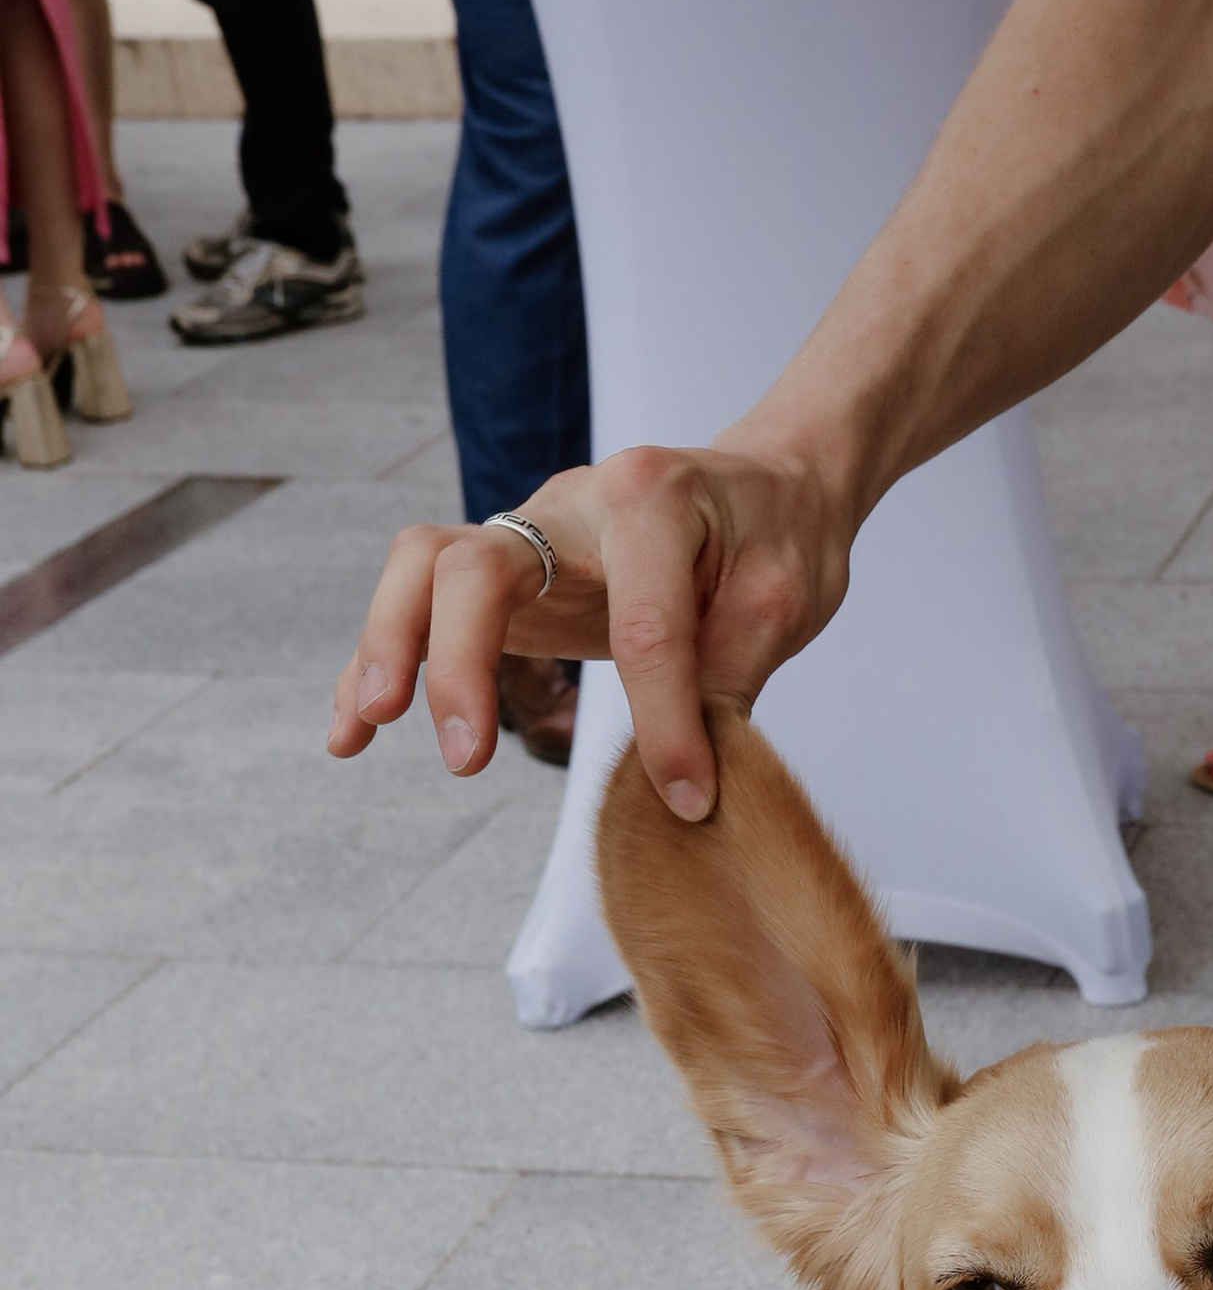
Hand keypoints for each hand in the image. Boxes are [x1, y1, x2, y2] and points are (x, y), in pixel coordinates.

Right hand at [325, 434, 853, 819]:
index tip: (686, 799)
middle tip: (465, 760)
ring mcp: (526, 535)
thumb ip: (727, 679)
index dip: (665, 724)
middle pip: (474, 566)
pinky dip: (379, 662)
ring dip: (390, 645)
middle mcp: (570, 504)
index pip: (643, 625)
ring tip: (372, 726)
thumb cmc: (779, 538)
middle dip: (459, 663)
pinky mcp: (506, 578)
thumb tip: (680, 785)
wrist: (768, 491)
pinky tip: (352, 734)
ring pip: (423, 568)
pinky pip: (422, 607)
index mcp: (650, 497)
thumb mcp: (784, 601)